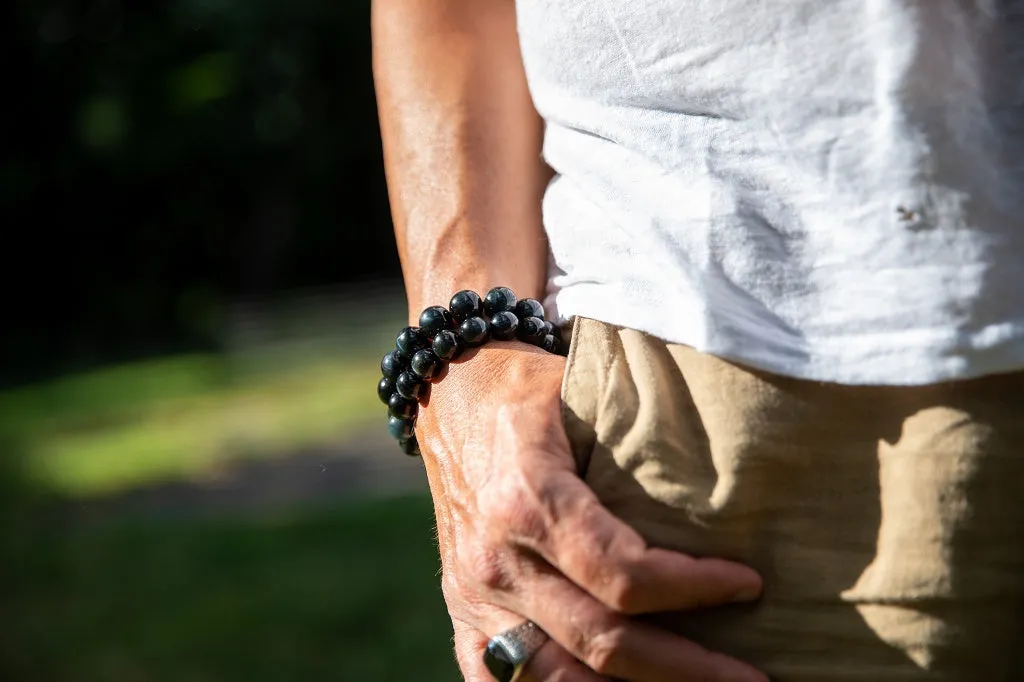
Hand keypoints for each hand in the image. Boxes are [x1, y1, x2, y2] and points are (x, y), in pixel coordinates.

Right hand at [415, 341, 767, 681]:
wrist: (450, 397)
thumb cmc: (529, 391)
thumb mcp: (583, 392)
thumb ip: (641, 439)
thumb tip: (729, 480)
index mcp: (528, 498)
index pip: (621, 572)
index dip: (693, 588)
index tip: (747, 584)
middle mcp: (497, 559)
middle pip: (600, 639)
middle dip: (688, 667)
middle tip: (753, 676)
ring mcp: (474, 595)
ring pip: (558, 678)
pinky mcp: (463, 614)